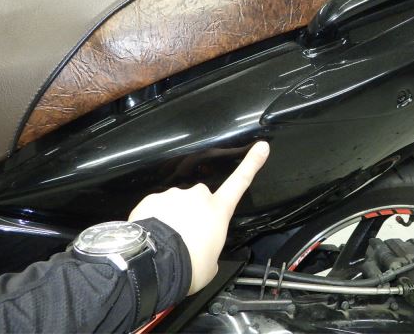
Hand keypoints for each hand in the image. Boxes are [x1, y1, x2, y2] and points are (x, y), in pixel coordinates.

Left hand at [128, 141, 269, 294]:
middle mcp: (198, 197)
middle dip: (195, 212)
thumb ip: (211, 249)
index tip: (261, 147)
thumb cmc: (189, 266)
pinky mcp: (152, 200)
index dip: (252, 163)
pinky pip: (156, 208)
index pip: (240, 182)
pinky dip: (155, 220)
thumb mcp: (211, 264)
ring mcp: (174, 196)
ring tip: (168, 241)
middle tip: (187, 236)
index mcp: (218, 210)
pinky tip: (153, 237)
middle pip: (200, 199)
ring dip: (173, 218)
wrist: (156, 265)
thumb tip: (204, 250)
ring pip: (176, 204)